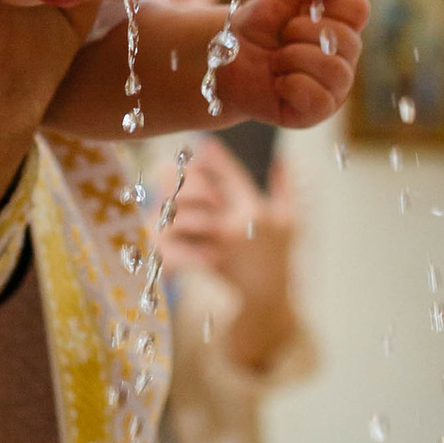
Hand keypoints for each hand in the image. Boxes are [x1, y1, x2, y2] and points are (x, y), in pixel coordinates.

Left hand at [163, 137, 301, 369]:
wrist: (269, 297)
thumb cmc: (278, 254)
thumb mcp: (289, 220)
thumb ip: (286, 188)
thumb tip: (282, 158)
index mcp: (255, 208)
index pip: (231, 174)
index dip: (214, 157)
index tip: (199, 145)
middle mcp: (237, 224)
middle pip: (201, 193)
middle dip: (180, 181)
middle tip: (163, 171)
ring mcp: (221, 247)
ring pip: (184, 220)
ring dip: (168, 210)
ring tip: (159, 203)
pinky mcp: (208, 266)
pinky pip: (180, 251)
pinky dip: (165, 245)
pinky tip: (154, 234)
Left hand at [208, 0, 366, 129]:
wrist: (228, 60)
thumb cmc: (259, 27)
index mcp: (343, 23)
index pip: (358, 7)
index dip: (328, 4)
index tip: (301, 8)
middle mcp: (346, 55)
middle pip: (347, 39)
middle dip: (301, 32)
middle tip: (282, 37)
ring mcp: (336, 85)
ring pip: (335, 70)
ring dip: (293, 58)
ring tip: (276, 60)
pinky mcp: (320, 110)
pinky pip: (319, 97)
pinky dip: (290, 85)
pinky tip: (279, 82)